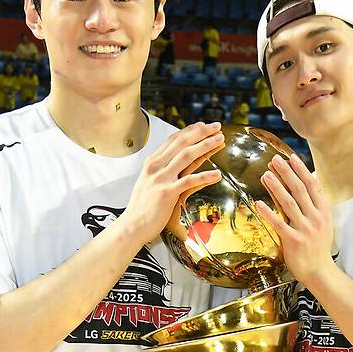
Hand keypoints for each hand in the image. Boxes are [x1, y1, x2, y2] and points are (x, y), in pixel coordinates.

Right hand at [122, 122, 224, 243]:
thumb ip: (161, 171)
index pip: (173, 140)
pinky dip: (205, 176)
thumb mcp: (149, 183)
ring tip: (220, 141)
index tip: (203, 125)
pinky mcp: (167, 193)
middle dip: (201, 132)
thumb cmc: (142, 207)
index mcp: (151, 163)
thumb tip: (175, 164)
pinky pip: (189, 181)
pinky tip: (217, 174)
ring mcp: (161, 179)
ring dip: (205, 146)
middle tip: (216, 127)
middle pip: (181, 143)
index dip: (189, 131)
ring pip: (186, 156)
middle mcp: (155, 167)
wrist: (132, 226)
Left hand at [257, 152, 334, 288]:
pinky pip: (279, 224)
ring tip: (266, 174)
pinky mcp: (294, 240)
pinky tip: (258, 203)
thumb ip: (314, 206)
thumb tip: (305, 187)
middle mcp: (316, 217)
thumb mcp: (323, 223)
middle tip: (275, 159)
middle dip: (286, 173)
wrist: (319, 270)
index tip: (291, 157)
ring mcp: (305, 229)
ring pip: (289, 203)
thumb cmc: (318, 246)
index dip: (301, 170)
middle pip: (299, 190)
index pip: (312, 185)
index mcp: (324, 211)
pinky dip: (269, 213)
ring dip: (276, 187)